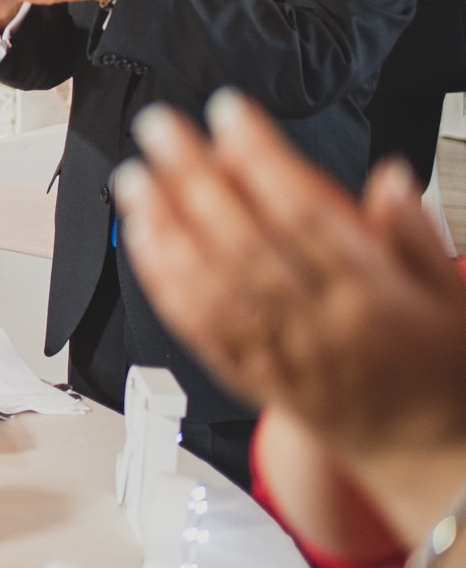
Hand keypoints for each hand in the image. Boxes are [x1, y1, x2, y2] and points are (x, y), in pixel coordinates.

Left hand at [115, 93, 465, 467]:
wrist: (428, 453)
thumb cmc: (440, 365)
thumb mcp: (454, 296)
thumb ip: (417, 234)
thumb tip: (391, 176)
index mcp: (375, 295)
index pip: (310, 214)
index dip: (263, 158)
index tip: (230, 114)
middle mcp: (320, 323)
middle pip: (245, 240)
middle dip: (196, 177)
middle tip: (160, 127)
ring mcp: (281, 352)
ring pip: (211, 284)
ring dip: (165, 226)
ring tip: (134, 176)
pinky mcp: (251, 376)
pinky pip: (198, 328)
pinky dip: (163, 281)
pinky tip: (141, 240)